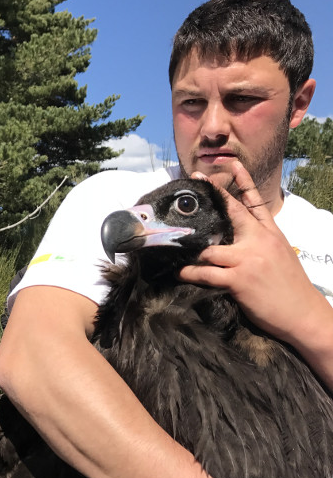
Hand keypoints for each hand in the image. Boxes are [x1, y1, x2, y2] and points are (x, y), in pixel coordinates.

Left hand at [178, 163, 326, 344]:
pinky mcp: (239, 279)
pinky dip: (189, 273)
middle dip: (211, 196)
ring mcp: (248, 259)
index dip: (242, 181)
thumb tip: (236, 235)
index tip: (230, 164)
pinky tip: (179, 273)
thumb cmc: (289, 286)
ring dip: (188, 249)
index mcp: (270, 233)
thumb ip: (259, 240)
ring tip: (172, 247)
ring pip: (209, 247)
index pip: (255, 202)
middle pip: (231, 212)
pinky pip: (206, 273)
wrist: (304, 314)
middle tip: (192, 182)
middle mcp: (259, 240)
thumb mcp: (279, 254)